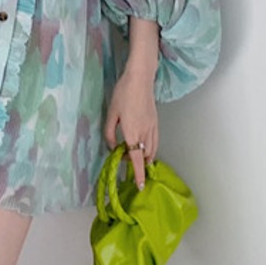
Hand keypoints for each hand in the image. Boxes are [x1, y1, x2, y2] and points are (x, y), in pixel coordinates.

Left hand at [104, 67, 158, 189]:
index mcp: (132, 131)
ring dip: (145, 158)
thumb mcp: (111, 114)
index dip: (138, 173)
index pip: (136, 158)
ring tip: (135, 158)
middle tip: (125, 163)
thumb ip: (110, 133)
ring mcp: (152, 127)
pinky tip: (145, 148)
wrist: (140, 78)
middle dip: (138, 164)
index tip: (140, 185)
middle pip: (144, 156)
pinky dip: (151, 149)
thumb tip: (112, 147)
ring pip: (152, 150)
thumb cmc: (123, 93)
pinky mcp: (156, 122)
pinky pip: (155, 141)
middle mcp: (145, 132)